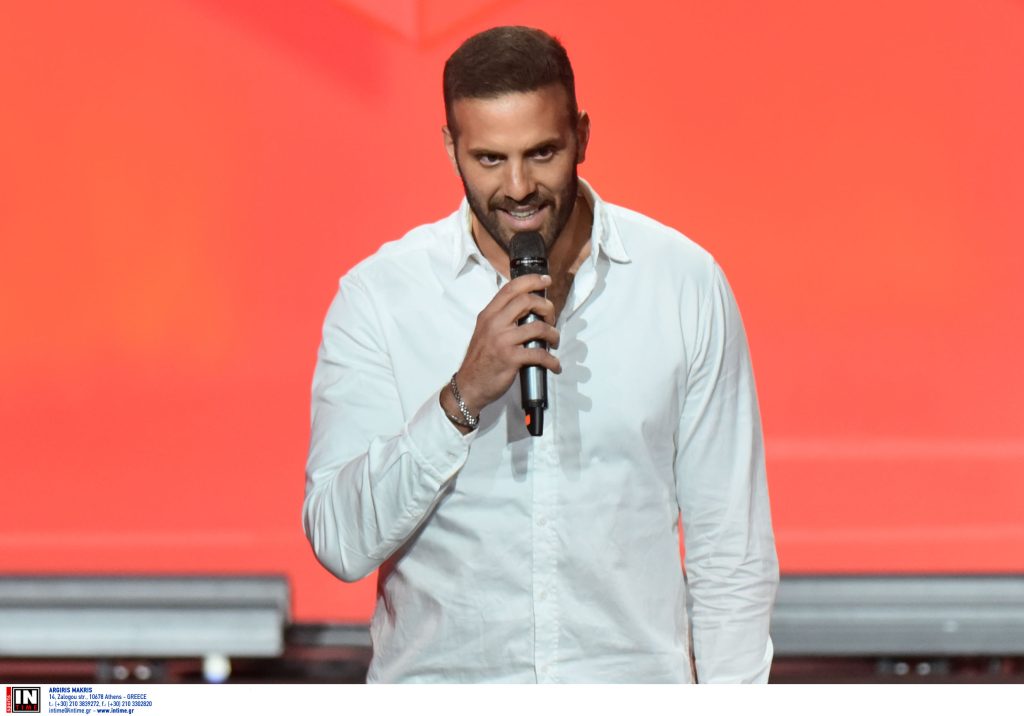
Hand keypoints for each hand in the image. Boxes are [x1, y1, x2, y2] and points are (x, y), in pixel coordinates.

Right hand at [450, 273, 560, 416]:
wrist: (469, 385)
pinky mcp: (510, 358)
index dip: (531, 281)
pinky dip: (552, 360)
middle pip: (527, 301)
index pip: (511, 288)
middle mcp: (494, 323)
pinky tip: (554, 365)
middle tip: (551, 318)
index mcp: (488, 314)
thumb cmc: (480, 359)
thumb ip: (502, 318)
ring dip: (552, 334)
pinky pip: (539, 354)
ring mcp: (502, 340)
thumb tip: (528, 309)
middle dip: (547, 307)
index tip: (546, 281)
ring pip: (537, 327)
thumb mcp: (485, 332)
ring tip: (554, 341)